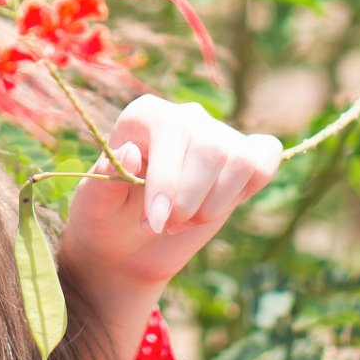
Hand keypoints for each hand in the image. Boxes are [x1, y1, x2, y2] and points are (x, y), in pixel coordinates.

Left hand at [56, 95, 284, 293]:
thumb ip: (105, 178)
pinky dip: (249, 189)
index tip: (155, 222)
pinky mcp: (243, 157)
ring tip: (185, 221)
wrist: (129, 245)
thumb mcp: (93, 205)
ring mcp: (217, 134)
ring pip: (240, 160)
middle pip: (212, 148)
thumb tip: (132, 152)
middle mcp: (185, 116)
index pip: (173, 131)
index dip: (169, 181)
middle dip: (191, 200)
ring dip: (215, 205)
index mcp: (145, 114)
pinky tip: (217, 206)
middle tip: (164, 226)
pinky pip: (266, 158)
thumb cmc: (107, 218)